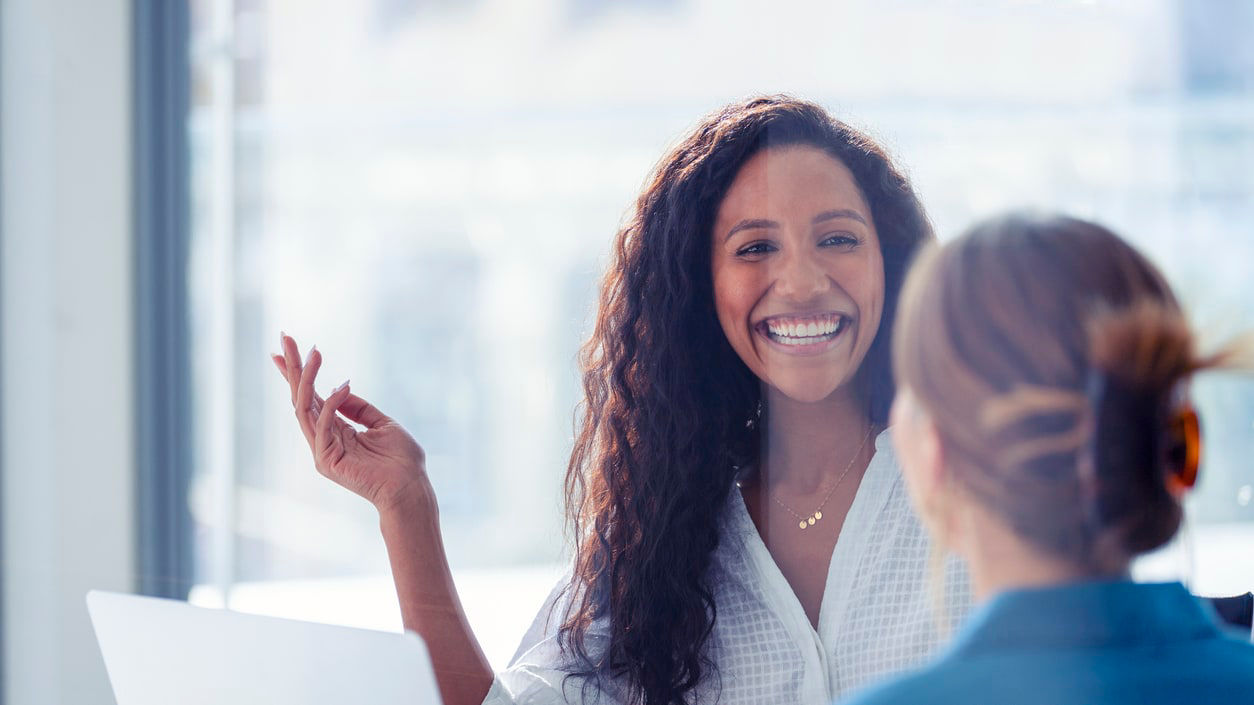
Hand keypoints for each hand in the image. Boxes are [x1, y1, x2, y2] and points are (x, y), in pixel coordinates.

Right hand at [273, 333, 433, 514]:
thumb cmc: (402, 460)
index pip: (311, 397)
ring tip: (312, 353)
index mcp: (336, 429)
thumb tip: (340, 387)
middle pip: (301, 398)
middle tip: (285, 338)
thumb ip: (359, 408)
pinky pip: (323, 425)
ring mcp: (322, 450)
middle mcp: (324, 438)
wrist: (411, 488)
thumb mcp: (382, 424)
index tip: (286, 347)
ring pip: (304, 408)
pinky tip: (342, 385)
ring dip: (306, 379)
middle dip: (292, 368)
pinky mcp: (327, 460)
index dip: (298, 372)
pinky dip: (331, 404)